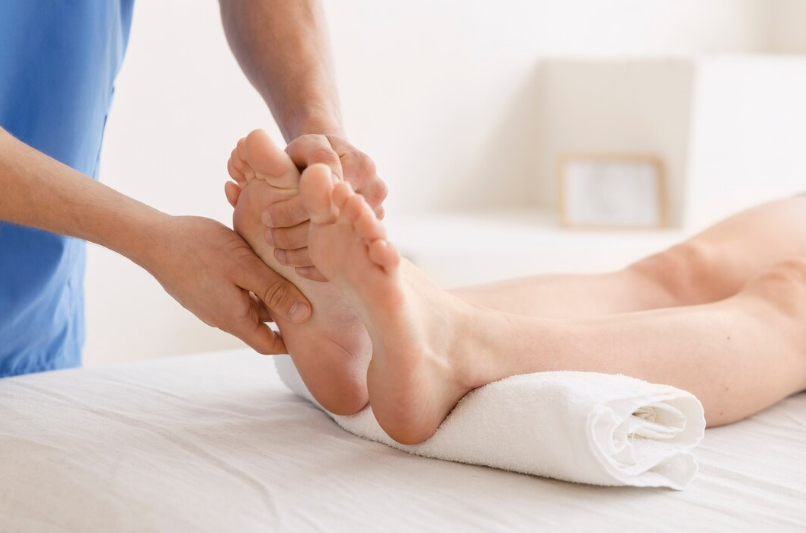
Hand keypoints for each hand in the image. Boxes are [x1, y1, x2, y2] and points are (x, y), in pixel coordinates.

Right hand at [142, 215, 310, 353]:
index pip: (269, 345)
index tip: (313, 330)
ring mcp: (209, 303)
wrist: (151, 238)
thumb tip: (305, 315)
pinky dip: (248, 282)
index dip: (292, 342)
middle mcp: (221, 317)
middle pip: (261, 323)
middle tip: (308, 293)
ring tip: (286, 271)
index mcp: (235, 319)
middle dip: (283, 312)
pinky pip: (232, 292)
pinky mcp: (201, 289)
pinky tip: (256, 260)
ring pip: (247, 304)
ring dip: (265, 293)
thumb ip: (275, 291)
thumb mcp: (245, 267)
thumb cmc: (200, 249)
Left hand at [264, 134, 387, 278]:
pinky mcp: (373, 231)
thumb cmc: (312, 152)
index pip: (325, 195)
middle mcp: (375, 191)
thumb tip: (314, 174)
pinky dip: (321, 263)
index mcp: (361, 167)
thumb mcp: (305, 146)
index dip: (293, 209)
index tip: (266, 217)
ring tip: (279, 255)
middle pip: (336, 222)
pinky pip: (348, 253)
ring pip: (342, 241)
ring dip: (308, 252)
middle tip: (270, 241)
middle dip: (298, 234)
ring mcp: (377, 213)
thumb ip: (308, 156)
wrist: (333, 158)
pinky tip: (298, 267)